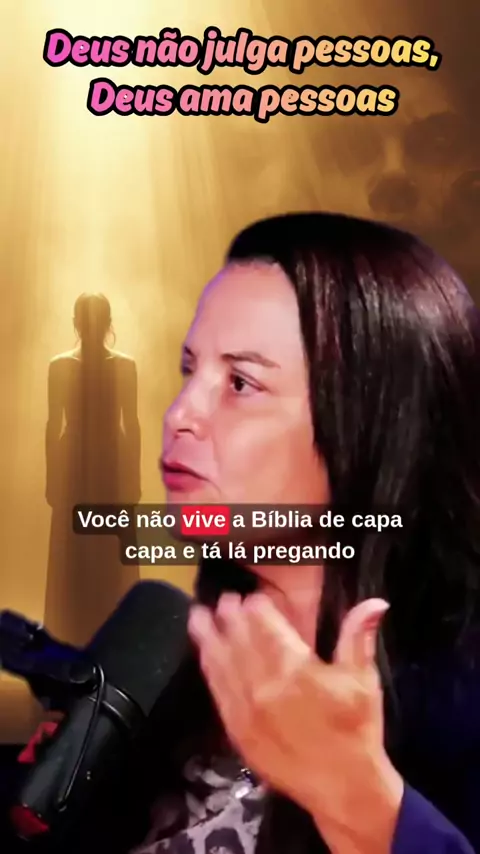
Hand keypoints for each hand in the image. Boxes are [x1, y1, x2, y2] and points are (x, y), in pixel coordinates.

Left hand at [188, 593, 403, 853]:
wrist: (344, 788)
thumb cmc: (356, 729)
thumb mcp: (363, 680)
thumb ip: (359, 637)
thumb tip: (377, 602)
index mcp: (297, 671)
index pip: (268, 629)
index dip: (257, 609)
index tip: (251, 596)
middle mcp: (266, 687)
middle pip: (241, 642)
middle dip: (230, 618)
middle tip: (224, 599)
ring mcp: (248, 711)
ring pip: (223, 665)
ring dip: (210, 638)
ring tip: (198, 616)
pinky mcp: (239, 732)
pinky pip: (219, 693)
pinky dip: (210, 670)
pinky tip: (205, 656)